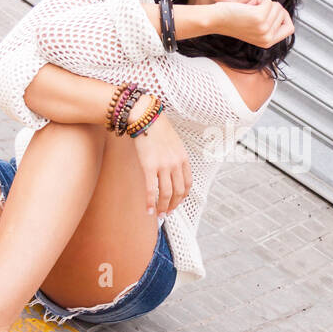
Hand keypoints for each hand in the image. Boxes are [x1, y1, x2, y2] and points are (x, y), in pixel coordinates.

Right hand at [127, 95, 191, 216]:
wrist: (145, 116)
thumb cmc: (156, 128)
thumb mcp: (173, 142)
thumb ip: (174, 157)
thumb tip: (171, 170)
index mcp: (183, 158)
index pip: (188, 183)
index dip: (183, 197)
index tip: (177, 203)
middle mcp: (176, 163)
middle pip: (179, 192)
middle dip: (174, 205)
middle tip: (167, 213)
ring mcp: (163, 166)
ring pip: (166, 194)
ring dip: (163, 207)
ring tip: (158, 214)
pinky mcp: (149, 166)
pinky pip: (151, 189)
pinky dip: (150, 202)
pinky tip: (148, 210)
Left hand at [212, 0, 293, 48]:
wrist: (216, 20)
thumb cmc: (232, 21)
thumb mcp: (255, 28)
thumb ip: (269, 24)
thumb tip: (281, 10)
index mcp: (268, 42)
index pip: (290, 28)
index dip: (284, 18)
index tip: (272, 14)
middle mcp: (268, 38)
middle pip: (283, 13)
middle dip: (269, 8)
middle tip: (252, 12)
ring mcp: (265, 29)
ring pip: (276, 6)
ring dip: (262, 3)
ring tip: (249, 10)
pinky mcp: (260, 18)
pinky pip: (268, 2)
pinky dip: (257, 0)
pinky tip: (247, 7)